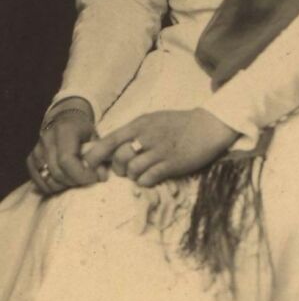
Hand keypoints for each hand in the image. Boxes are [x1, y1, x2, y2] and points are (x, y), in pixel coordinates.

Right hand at [28, 100, 105, 195]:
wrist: (64, 118)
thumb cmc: (83, 130)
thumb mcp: (95, 137)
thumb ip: (100, 155)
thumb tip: (101, 176)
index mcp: (65, 129)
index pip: (67, 159)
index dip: (80, 174)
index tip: (93, 177)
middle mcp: (47, 138)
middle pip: (57, 172)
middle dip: (74, 181)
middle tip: (86, 179)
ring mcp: (37, 149)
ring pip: (47, 179)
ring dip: (64, 185)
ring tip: (75, 178)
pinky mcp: (31, 158)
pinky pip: (38, 180)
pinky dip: (51, 186)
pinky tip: (63, 181)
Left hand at [82, 109, 236, 186]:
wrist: (208, 126)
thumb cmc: (179, 122)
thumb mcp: (153, 119)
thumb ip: (134, 130)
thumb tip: (113, 144)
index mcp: (140, 124)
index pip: (110, 140)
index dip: (96, 154)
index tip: (89, 164)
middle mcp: (147, 136)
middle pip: (120, 157)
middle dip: (118, 168)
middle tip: (126, 170)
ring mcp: (159, 151)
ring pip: (132, 169)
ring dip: (132, 175)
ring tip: (141, 173)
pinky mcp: (171, 164)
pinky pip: (148, 178)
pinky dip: (144, 181)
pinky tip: (151, 177)